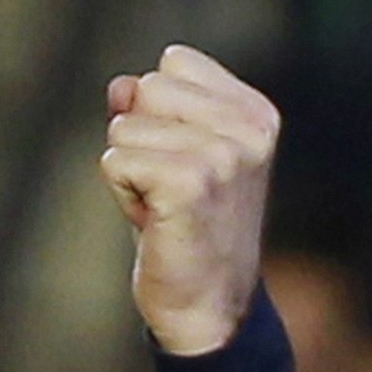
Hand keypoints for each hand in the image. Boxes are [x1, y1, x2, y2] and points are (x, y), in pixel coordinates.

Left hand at [101, 45, 278, 355]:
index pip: (173, 63)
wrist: (208, 308)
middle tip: (165, 191)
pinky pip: (116, 161)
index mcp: (255, 113)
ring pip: (125, 127)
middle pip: (147, 87)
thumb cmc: (184, 232)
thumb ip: (147, 114)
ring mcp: (224, 154)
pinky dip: (121, 193)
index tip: (177, 164)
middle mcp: (248, 128)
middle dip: (138, 140)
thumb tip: (120, 85)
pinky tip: (153, 221)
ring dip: (129, 173)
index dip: (156, 114)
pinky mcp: (191, 183)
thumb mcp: (169, 160)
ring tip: (162, 209)